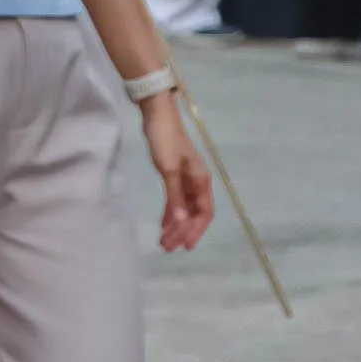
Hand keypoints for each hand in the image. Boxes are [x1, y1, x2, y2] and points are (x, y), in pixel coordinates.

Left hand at [141, 93, 212, 251]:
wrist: (157, 114)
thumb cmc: (164, 140)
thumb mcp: (168, 168)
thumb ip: (174, 195)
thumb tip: (179, 221)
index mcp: (201, 181)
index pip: (204, 213)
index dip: (196, 230)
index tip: (185, 246)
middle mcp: (197, 182)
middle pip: (193, 213)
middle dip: (182, 231)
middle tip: (167, 247)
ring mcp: (186, 178)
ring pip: (184, 208)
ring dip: (175, 224)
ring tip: (164, 241)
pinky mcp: (174, 174)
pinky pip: (175, 199)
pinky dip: (170, 211)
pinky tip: (163, 223)